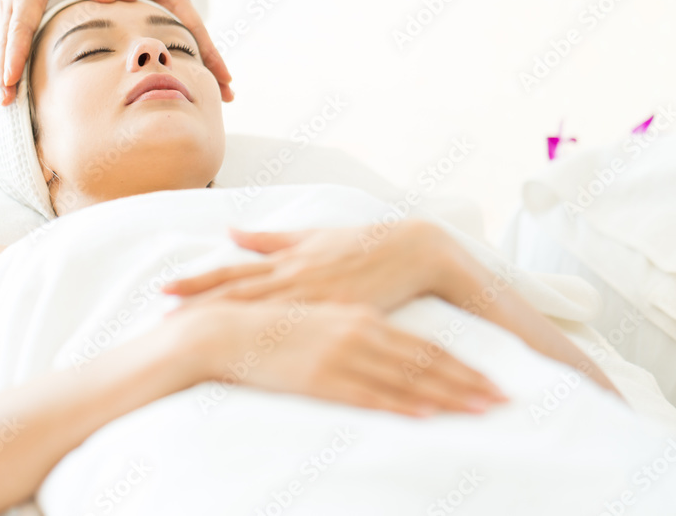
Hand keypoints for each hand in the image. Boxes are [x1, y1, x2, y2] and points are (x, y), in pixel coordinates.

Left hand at [97, 0, 232, 101]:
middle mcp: (179, 9)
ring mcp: (174, 14)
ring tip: (216, 97)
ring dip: (203, 69)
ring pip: (191, 46)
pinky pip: (177, 43)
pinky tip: (184, 78)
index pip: (196, 32)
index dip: (210, 55)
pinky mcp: (164, 18)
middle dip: (215, 70)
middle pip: (201, 44)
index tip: (225, 77)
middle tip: (229, 99)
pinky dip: (184, 61)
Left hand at [164, 220, 453, 311]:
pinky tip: (254, 349)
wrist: (413, 250)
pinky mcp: (338, 312)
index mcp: (286, 259)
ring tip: (195, 334)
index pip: (232, 273)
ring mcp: (315, 295)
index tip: (165, 291)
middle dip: (198, 305)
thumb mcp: (311, 236)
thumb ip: (270, 238)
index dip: (198, 282)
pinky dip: (274, 338)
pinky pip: (301, 328)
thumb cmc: (361, 243)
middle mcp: (293, 275)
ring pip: (261, 311)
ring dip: (226, 322)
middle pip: (237, 293)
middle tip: (162, 318)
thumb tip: (231, 231)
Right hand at [181, 300, 508, 416]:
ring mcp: (343, 357)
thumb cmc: (274, 324)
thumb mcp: (322, 317)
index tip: (491, 380)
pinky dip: (402, 406)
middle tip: (505, 399)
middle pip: (426, 363)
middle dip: (469, 383)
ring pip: (407, 380)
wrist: (227, 331)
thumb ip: (354, 326)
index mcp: (362, 318)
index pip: (424, 346)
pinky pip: (370, 396)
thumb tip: (384, 342)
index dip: (462, 365)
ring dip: (449, 397)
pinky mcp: (322, 379)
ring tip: (482, 410)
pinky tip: (427, 415)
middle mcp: (360, 334)